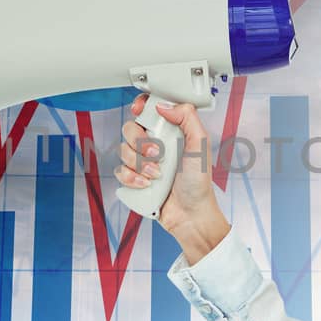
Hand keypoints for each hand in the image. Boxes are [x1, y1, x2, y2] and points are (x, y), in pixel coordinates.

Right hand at [115, 92, 228, 257]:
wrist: (191, 214)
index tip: (139, 111)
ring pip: (122, 150)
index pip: (149, 110)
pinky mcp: (134, 178)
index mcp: (170, 131)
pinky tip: (146, 184)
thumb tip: (164, 106)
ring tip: (156, 175)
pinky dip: (131, 178)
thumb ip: (187, 118)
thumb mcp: (201, 144)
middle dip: (140, 142)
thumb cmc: (199, 182)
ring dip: (138, 163)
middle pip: (130, 128)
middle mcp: (154, 144)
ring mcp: (142, 161)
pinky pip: (119, 171)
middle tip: (157, 154)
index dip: (141, 107)